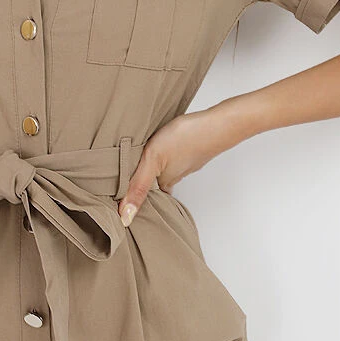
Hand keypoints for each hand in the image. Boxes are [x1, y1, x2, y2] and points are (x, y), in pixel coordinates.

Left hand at [116, 100, 253, 225]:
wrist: (218, 123)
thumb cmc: (185, 138)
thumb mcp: (152, 160)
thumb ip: (138, 186)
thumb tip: (125, 217)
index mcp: (164, 182)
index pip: (147, 198)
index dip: (134, 200)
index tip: (121, 204)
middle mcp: (175, 175)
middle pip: (156, 186)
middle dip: (144, 187)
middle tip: (127, 188)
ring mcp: (186, 163)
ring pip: (166, 172)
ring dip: (154, 171)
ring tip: (139, 168)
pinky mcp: (191, 150)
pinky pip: (176, 159)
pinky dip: (167, 158)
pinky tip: (163, 150)